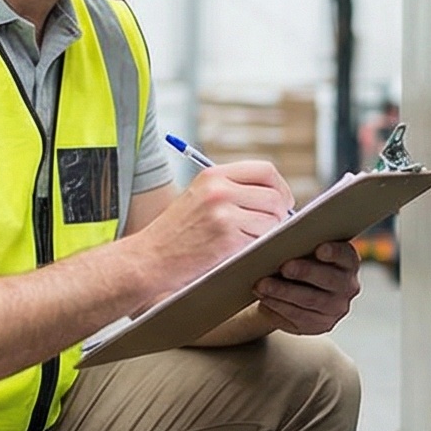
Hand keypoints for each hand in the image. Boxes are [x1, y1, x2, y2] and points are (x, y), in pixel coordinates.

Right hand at [130, 161, 295, 296]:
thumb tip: (278, 196)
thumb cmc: (176, 233)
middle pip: (275, 197)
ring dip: (268, 234)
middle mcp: (219, 190)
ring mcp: (224, 214)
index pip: (266, 171)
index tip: (281, 203)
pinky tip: (237, 252)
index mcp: (213, 175)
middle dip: (279, 215)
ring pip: (273, 221)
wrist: (148, 259)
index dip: (280, 188)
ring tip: (246, 241)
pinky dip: (256, 248)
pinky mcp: (228, 239)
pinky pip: (261, 241)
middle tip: (270, 228)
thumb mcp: (199, 197)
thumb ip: (233, 190)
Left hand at [255, 240, 361, 334]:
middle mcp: (347, 286)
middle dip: (305, 272)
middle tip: (284, 267)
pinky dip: (278, 307)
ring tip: (262, 285)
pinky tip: (264, 299)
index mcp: (348, 261)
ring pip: (309, 300)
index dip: (334, 252)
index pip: (345, 255)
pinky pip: (298, 317)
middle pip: (328, 279)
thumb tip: (278, 234)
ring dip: (283, 292)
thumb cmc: (299, 261)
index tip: (320, 249)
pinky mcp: (319, 325)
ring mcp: (335, 308)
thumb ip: (299, 242)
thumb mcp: (303, 249)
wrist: (294, 289)